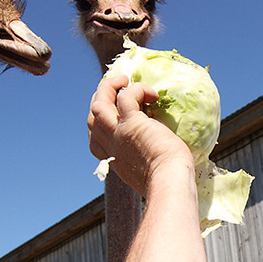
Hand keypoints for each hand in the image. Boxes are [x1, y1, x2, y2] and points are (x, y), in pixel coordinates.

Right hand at [87, 74, 192, 193]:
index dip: (100, 127)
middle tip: (115, 90)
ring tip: (123, 79)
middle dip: (100, 101)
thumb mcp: (150, 172)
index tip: (114, 119)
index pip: (95, 141)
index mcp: (115, 159)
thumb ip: (148, 161)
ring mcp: (117, 134)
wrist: (169, 182)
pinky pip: (126, 97)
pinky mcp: (131, 124)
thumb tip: (164, 155)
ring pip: (99, 103)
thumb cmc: (169, 181)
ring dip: (108, 88)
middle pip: (92, 118)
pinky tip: (152, 93)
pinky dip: (137, 89)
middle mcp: (111, 146)